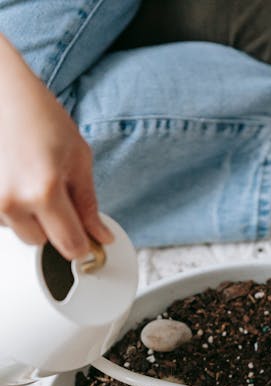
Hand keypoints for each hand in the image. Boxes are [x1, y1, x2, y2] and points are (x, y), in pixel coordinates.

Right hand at [0, 36, 112, 258]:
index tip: (89, 243)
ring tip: (35, 181)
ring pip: (21, 232)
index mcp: (43, 191)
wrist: (3, 93)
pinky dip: (14, 208)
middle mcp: (12, 200)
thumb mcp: (78, 158)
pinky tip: (18, 181)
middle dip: (55, 227)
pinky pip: (4, 219)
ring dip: (32, 218)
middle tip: (57, 193)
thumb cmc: (39, 115)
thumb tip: (101, 236)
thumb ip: (88, 204)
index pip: (70, 245)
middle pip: (42, 243)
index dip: (83, 247)